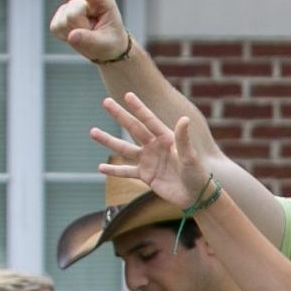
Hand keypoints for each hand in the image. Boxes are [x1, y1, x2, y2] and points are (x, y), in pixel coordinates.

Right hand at [48, 0, 129, 61]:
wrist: (105, 47)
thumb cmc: (110, 42)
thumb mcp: (105, 43)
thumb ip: (90, 39)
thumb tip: (72, 36)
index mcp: (104, 2)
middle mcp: (86, 0)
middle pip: (72, 13)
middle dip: (79, 28)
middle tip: (91, 34)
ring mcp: (71, 6)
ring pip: (61, 21)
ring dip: (71, 33)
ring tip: (85, 34)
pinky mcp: (61, 15)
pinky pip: (55, 27)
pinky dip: (64, 36)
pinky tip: (76, 35)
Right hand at [94, 93, 209, 208]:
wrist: (196, 196)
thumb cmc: (197, 174)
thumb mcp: (190, 156)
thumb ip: (183, 139)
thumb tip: (184, 119)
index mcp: (166, 138)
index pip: (149, 120)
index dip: (138, 108)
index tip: (127, 95)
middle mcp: (155, 146)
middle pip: (133, 128)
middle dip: (119, 115)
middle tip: (106, 102)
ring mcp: (148, 161)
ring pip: (124, 149)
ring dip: (108, 141)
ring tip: (93, 132)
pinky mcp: (145, 175)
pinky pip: (126, 172)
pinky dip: (114, 170)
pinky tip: (100, 168)